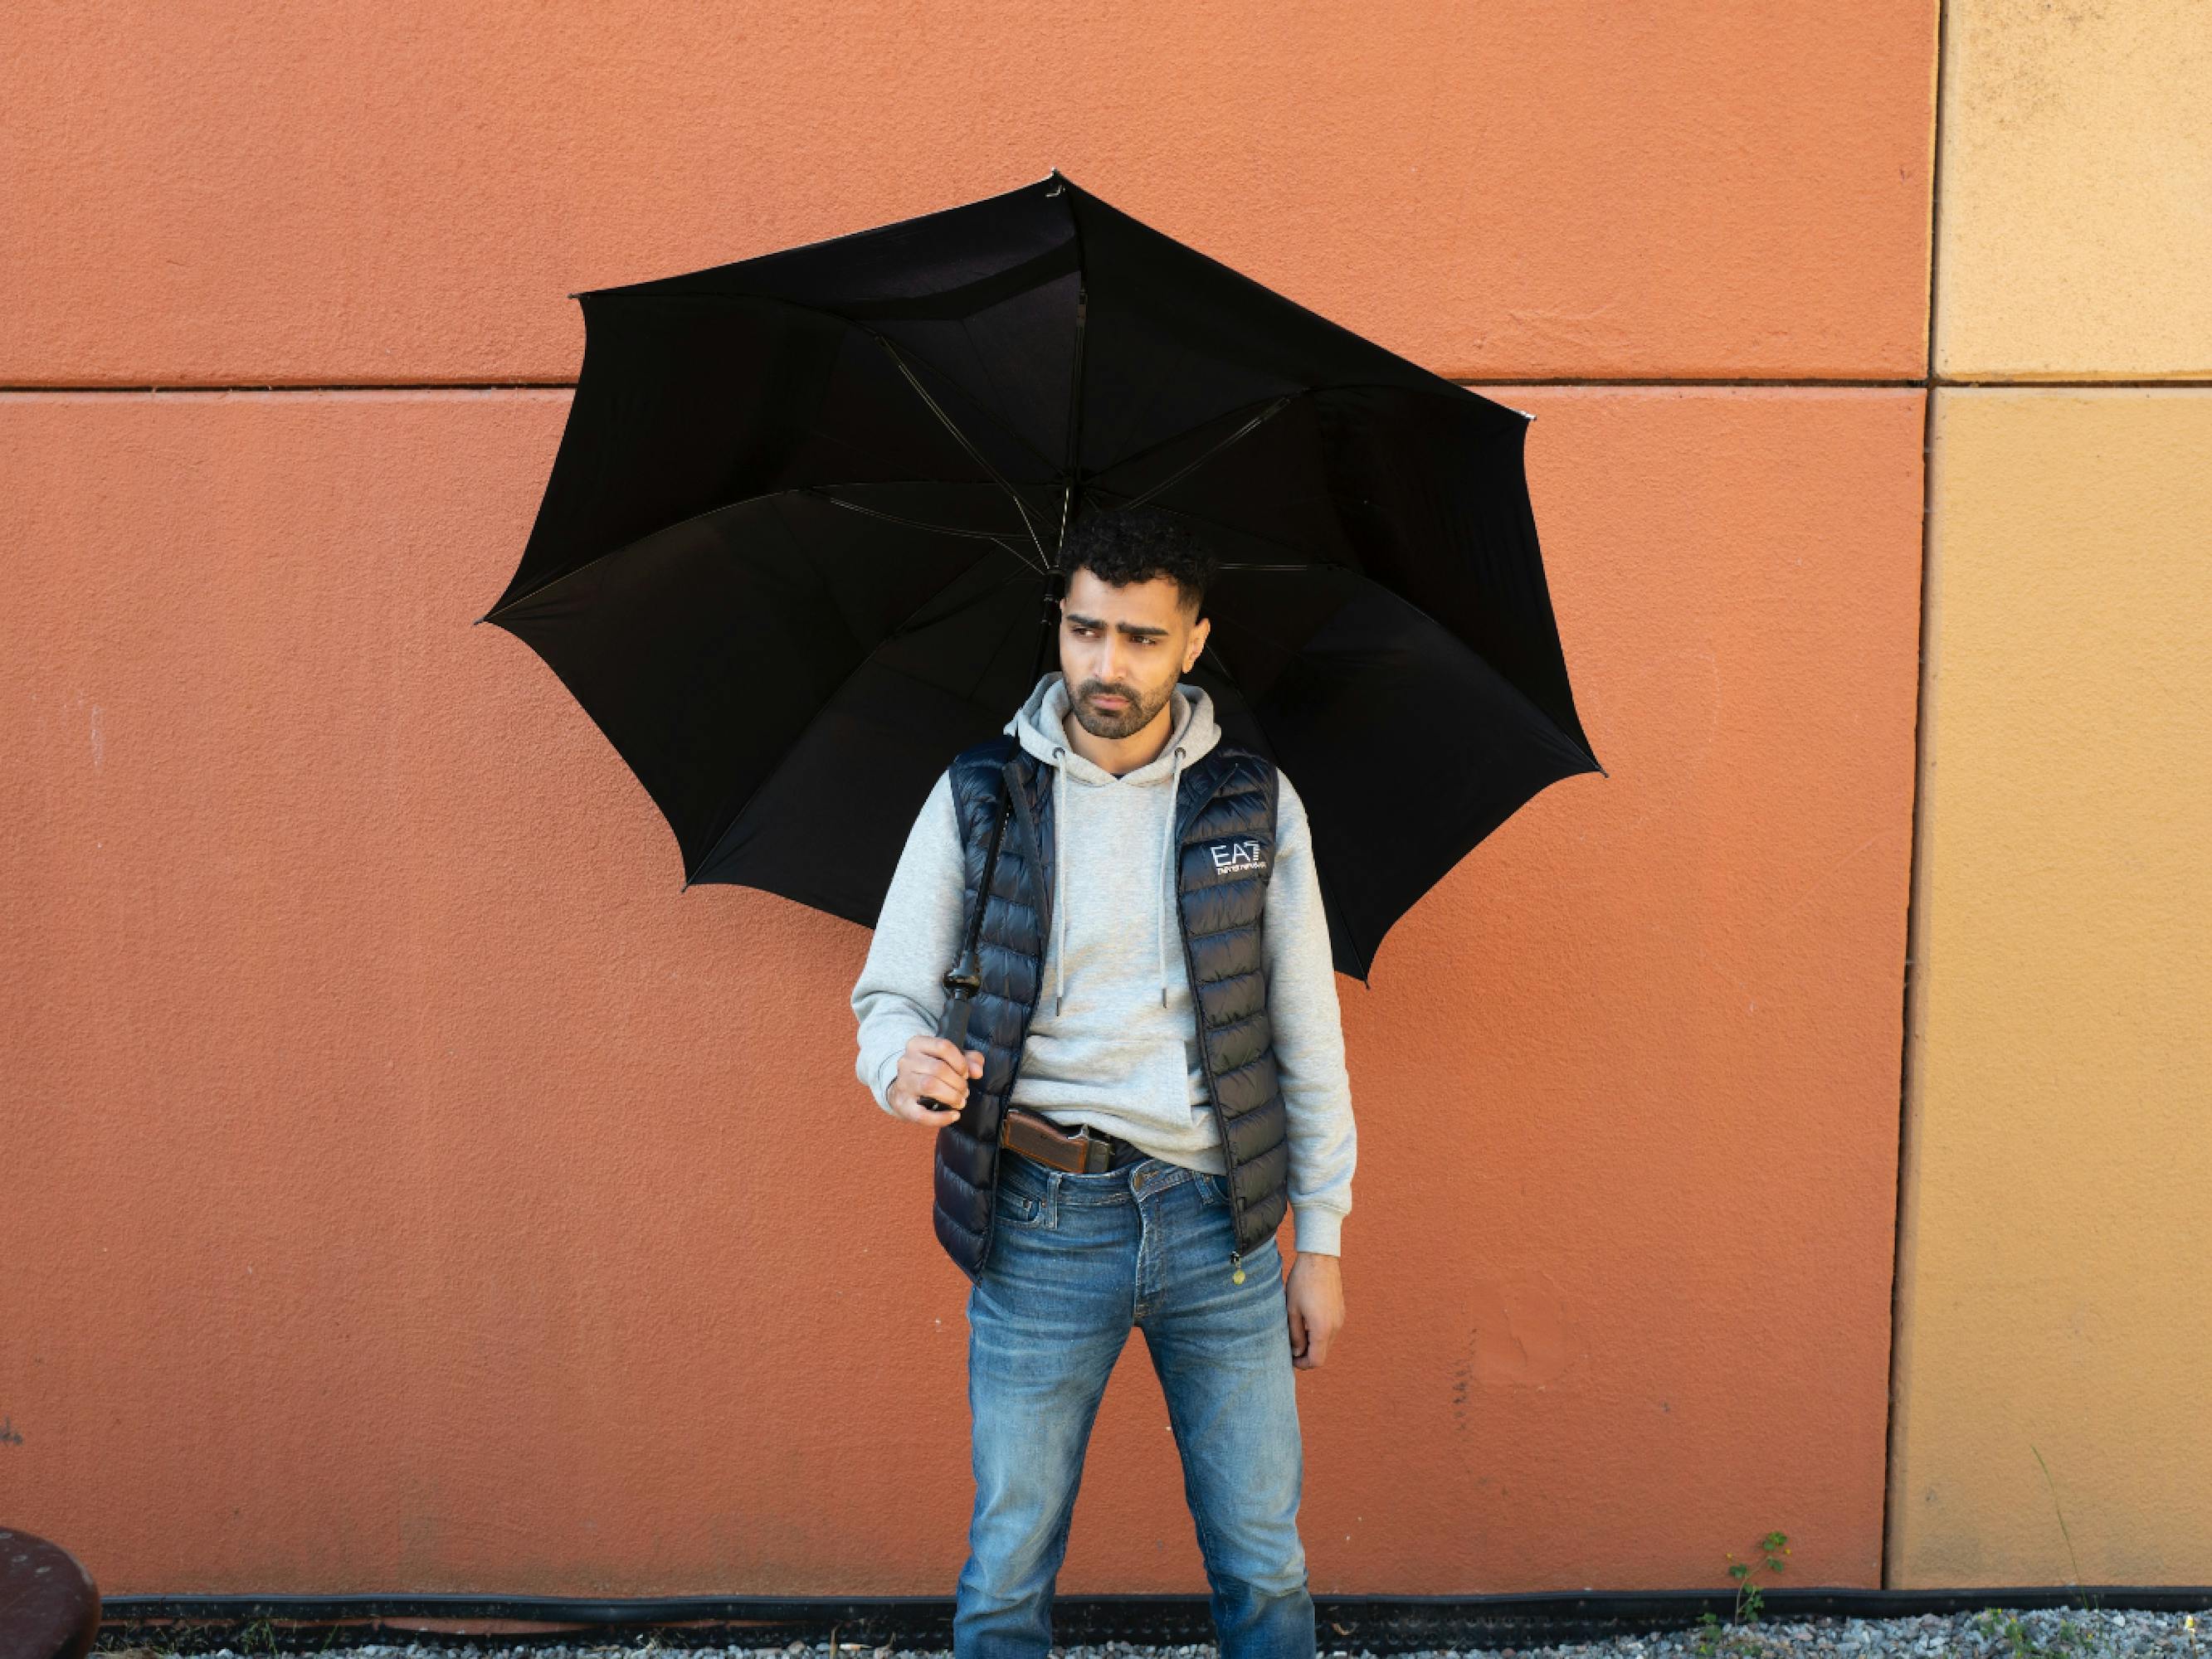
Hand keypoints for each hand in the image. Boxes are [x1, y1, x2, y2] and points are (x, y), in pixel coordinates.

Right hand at [887, 1034, 984, 1125]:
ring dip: (952, 1096)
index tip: (966, 1073)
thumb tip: (978, 1071)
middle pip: (938, 1068)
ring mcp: (902, 1083)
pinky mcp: (902, 1105)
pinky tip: (954, 1116)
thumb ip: (969, 1060)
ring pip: (930, 1085)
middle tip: (965, 1091)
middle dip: (958, 1082)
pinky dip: (941, 1117)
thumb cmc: (930, 1071)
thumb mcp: (949, 1059)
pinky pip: (921, 1114)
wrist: (903, 1091)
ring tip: (960, 1102)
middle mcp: (906, 1061)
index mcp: (917, 1044)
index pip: (943, 1046)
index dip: (960, 1062)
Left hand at [1286, 1251, 1343, 1368]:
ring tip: (1297, 1332)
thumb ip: (1295, 1334)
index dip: (1302, 1364)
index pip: (1316, 1360)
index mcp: (1322, 1328)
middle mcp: (1335, 1326)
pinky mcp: (1341, 1311)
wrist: (1319, 1258)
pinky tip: (1307, 1321)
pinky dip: (1320, 1333)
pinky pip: (1331, 1330)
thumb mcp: (1292, 1309)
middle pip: (1323, 1353)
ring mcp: (1340, 1319)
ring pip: (1327, 1342)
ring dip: (1313, 1343)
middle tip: (1290, 1347)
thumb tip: (1297, 1352)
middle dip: (1307, 1354)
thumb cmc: (1302, 1282)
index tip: (1290, 1358)